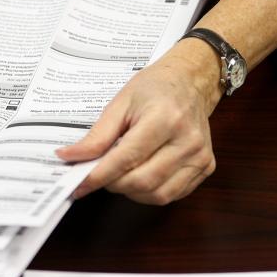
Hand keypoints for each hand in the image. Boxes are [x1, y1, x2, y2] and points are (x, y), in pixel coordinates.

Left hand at [57, 39, 222, 204]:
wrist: (191, 81)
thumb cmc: (155, 88)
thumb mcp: (121, 102)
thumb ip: (97, 135)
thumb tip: (70, 158)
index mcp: (165, 118)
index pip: (126, 158)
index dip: (99, 175)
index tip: (78, 184)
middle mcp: (187, 140)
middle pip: (141, 181)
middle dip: (113, 183)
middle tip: (98, 174)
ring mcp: (200, 156)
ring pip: (157, 194)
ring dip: (131, 191)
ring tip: (120, 173)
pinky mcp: (206, 167)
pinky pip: (172, 194)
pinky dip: (150, 192)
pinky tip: (141, 174)